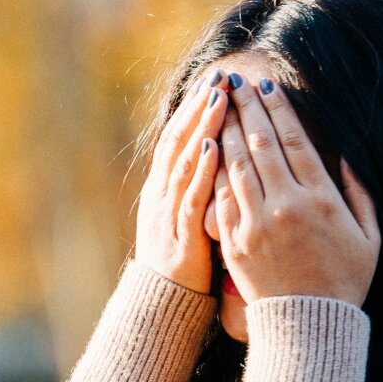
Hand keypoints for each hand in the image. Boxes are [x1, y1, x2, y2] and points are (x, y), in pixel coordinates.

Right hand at [134, 77, 230, 292]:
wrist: (164, 306)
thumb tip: (220, 157)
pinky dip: (200, 169)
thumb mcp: (189, 219)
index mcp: (164, 189)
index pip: (178, 138)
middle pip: (179, 140)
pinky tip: (211, 145)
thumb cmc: (185, 264)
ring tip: (218, 97)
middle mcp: (162, 194)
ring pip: (183, 161)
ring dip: (201, 127)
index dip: (194, 107)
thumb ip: (200, 190)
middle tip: (219, 75)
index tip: (215, 80)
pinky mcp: (181, 234)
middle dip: (199, 106)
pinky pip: (190, 196)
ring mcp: (168, 213)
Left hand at [208, 75, 378, 304]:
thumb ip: (358, 192)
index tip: (266, 87)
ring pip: (235, 165)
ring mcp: (256, 223)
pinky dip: (213, 168)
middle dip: (244, 109)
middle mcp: (286, 205)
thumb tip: (344, 153)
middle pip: (260, 144)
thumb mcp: (369, 235)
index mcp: (320, 199)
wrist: (308, 324)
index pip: (295, 141)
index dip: (279, 110)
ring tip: (215, 106)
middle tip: (232, 83)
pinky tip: (207, 146)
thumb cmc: (345, 280)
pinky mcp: (234, 241)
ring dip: (223, 130)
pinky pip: (220, 196)